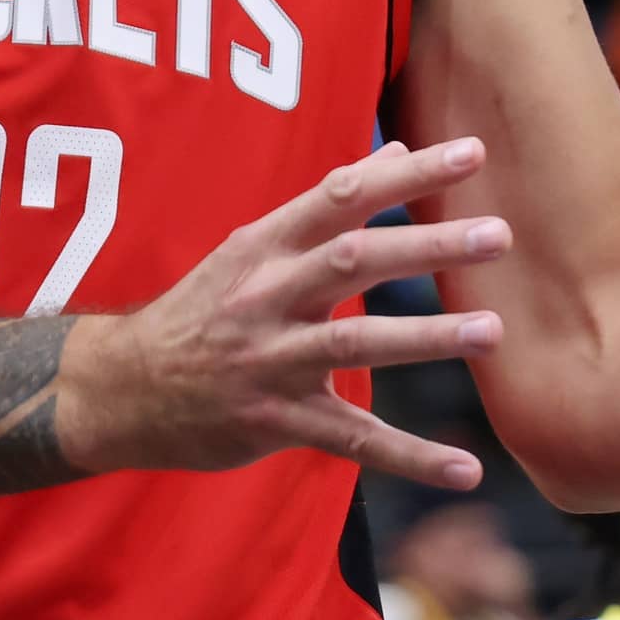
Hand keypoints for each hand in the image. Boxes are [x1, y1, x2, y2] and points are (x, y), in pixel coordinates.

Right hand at [63, 139, 511, 490]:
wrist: (121, 389)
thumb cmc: (202, 308)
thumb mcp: (252, 247)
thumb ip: (328, 204)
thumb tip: (397, 148)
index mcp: (264, 245)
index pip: (342, 195)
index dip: (406, 173)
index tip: (469, 152)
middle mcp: (267, 296)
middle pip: (355, 261)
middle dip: (428, 245)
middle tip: (499, 233)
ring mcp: (270, 361)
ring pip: (357, 345)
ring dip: (428, 337)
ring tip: (493, 329)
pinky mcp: (276, 422)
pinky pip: (353, 441)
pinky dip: (412, 458)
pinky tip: (466, 470)